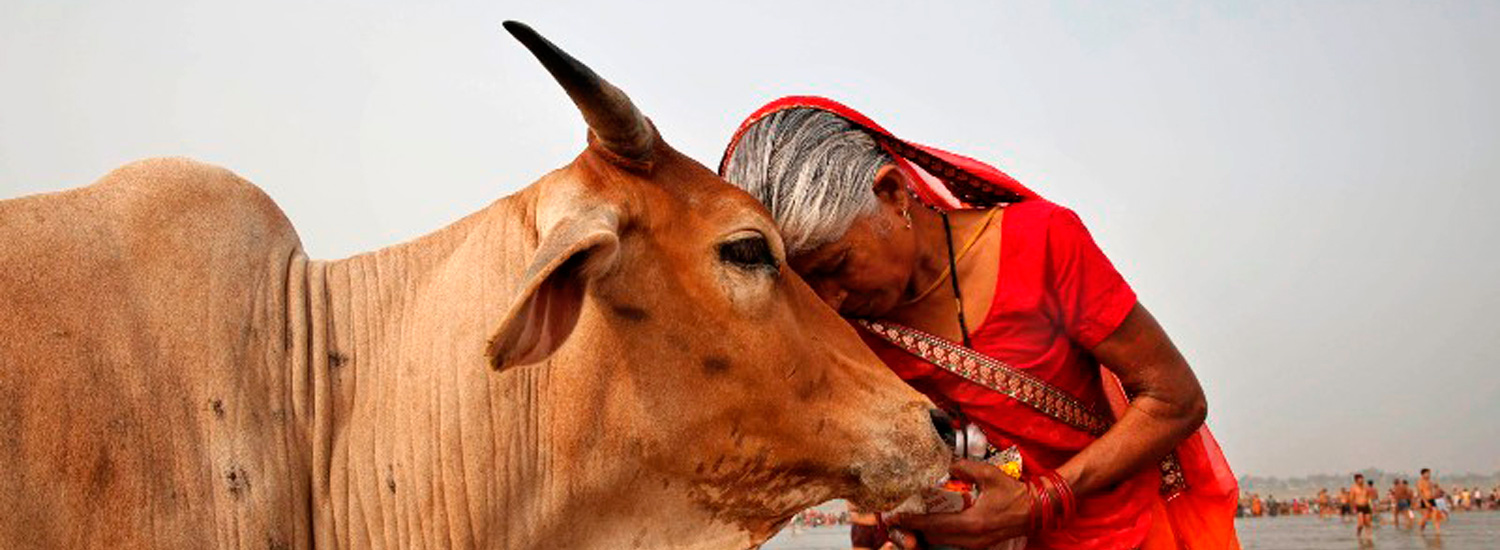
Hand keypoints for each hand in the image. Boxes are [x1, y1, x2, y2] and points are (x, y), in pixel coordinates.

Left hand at [888, 459, 1029, 548]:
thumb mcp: (989, 475)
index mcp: (971, 523)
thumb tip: (948, 465)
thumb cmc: (1013, 493)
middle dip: (916, 528)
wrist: (1034, 510)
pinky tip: (936, 521)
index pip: (933, 524)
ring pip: (942, 541)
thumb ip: (966, 468)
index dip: (912, 521)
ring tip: (916, 518)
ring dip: (928, 531)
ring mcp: (975, 545)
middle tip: (901, 517)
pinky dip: (941, 533)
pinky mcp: (979, 545)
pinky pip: (953, 542)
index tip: (895, 517)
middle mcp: (970, 539)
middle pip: (933, 537)